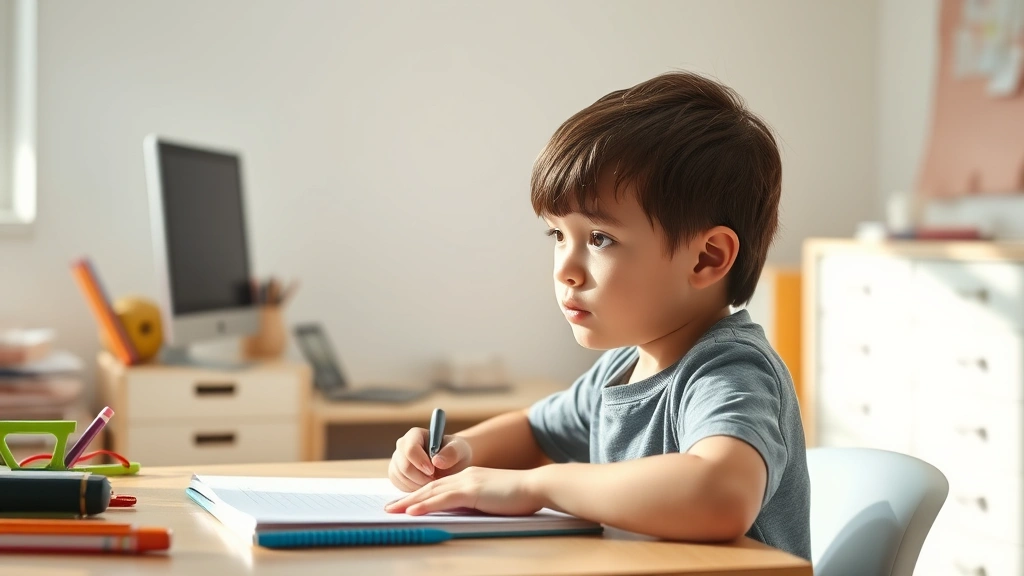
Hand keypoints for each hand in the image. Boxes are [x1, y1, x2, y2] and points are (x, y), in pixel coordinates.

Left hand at [384, 466, 545, 516]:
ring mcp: (468, 482)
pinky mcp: (473, 490)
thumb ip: (477, 502)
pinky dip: (425, 505)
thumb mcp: (493, 498)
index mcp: (470, 478)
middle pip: (430, 488)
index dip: (420, 496)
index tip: (405, 504)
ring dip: (409, 502)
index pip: (439, 487)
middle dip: (408, 498)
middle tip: (390, 508)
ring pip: (432, 492)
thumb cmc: (521, 496)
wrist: (537, 486)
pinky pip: (443, 499)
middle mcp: (465, 476)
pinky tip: (412, 511)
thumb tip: (464, 513)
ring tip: (393, 511)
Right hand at [388, 427, 472, 491]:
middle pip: (403, 466)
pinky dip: (412, 489)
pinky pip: (399, 485)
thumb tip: (436, 461)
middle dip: (420, 478)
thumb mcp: (459, 450)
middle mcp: (402, 445)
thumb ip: (452, 453)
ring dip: (417, 485)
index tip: (433, 471)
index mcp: (415, 434)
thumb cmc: (455, 453)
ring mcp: (397, 459)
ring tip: (432, 482)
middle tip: (435, 480)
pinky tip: (424, 486)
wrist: (451, 463)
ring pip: (400, 477)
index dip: (421, 463)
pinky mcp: (395, 473)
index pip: (410, 450)